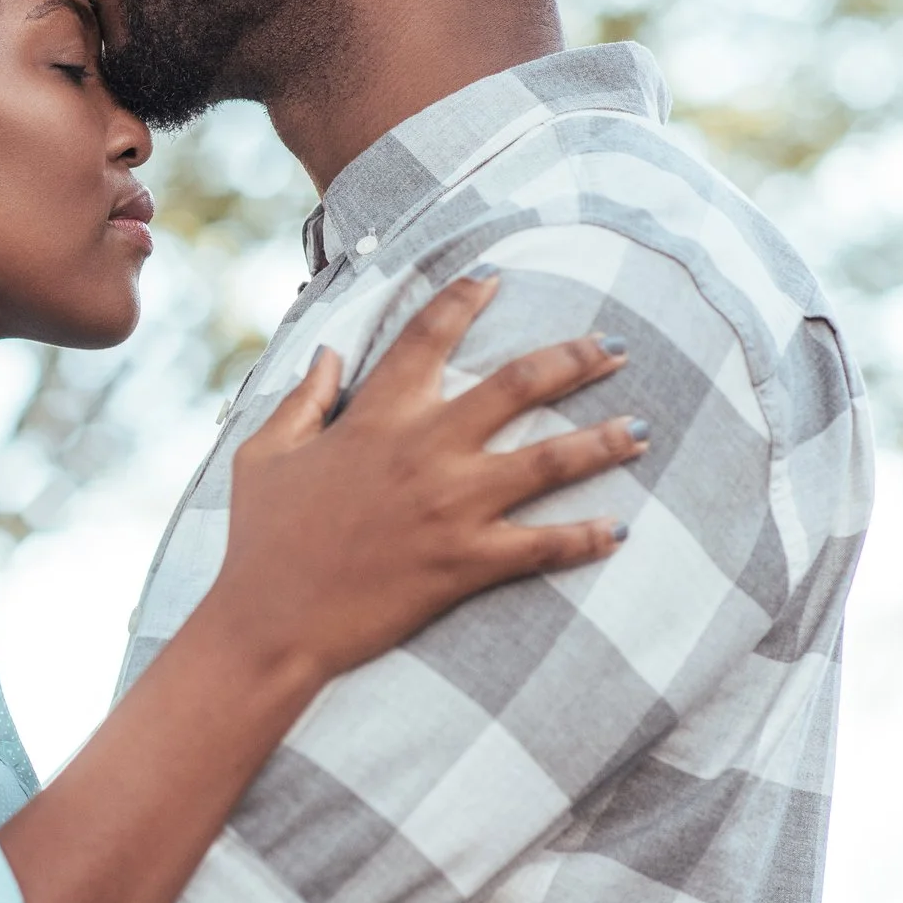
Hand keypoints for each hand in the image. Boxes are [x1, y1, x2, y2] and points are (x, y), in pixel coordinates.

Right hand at [207, 270, 644, 681]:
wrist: (269, 623)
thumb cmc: (260, 540)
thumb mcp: (264, 455)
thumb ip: (301, 400)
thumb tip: (327, 353)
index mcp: (373, 418)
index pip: (425, 337)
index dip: (462, 299)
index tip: (494, 278)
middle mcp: (422, 450)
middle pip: (516, 385)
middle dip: (572, 359)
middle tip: (614, 347)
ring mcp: (449, 507)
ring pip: (548, 461)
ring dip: (602, 442)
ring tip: (642, 430)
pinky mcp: (464, 563)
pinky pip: (542, 546)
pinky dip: (584, 538)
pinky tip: (619, 530)